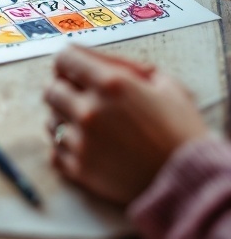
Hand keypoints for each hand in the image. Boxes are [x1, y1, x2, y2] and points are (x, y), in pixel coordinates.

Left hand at [44, 46, 208, 204]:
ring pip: (49, 120)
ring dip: (63, 118)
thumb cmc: (180, 128)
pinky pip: (54, 151)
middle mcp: (89, 110)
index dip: (70, 60)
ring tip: (87, 123)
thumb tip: (96, 61)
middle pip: (50, 89)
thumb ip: (126, 66)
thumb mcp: (163, 83)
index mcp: (110, 83)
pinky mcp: (80, 170)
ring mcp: (82, 142)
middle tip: (81, 95)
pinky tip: (84, 145)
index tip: (76, 67)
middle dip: (64, 88)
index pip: (64, 58)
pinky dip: (65, 146)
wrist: (189, 180)